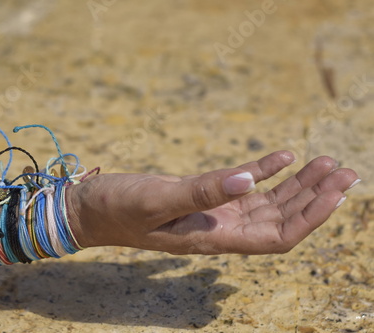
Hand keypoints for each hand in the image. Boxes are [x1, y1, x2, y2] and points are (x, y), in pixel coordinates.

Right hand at [67, 151, 358, 254]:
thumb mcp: (159, 199)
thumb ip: (203, 192)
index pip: (277, 236)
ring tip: (325, 162)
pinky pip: (241, 187)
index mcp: (213, 238)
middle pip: (281, 219)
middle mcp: (219, 229)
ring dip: (297, 186)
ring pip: (267, 203)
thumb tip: (252, 181)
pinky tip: (283, 157)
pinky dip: (265, 172)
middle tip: (344, 169)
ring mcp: (212, 214)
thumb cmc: (119, 209)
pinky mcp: (201, 199)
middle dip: (315, 198)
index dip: (311, 217)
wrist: (92, 208)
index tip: (336, 190)